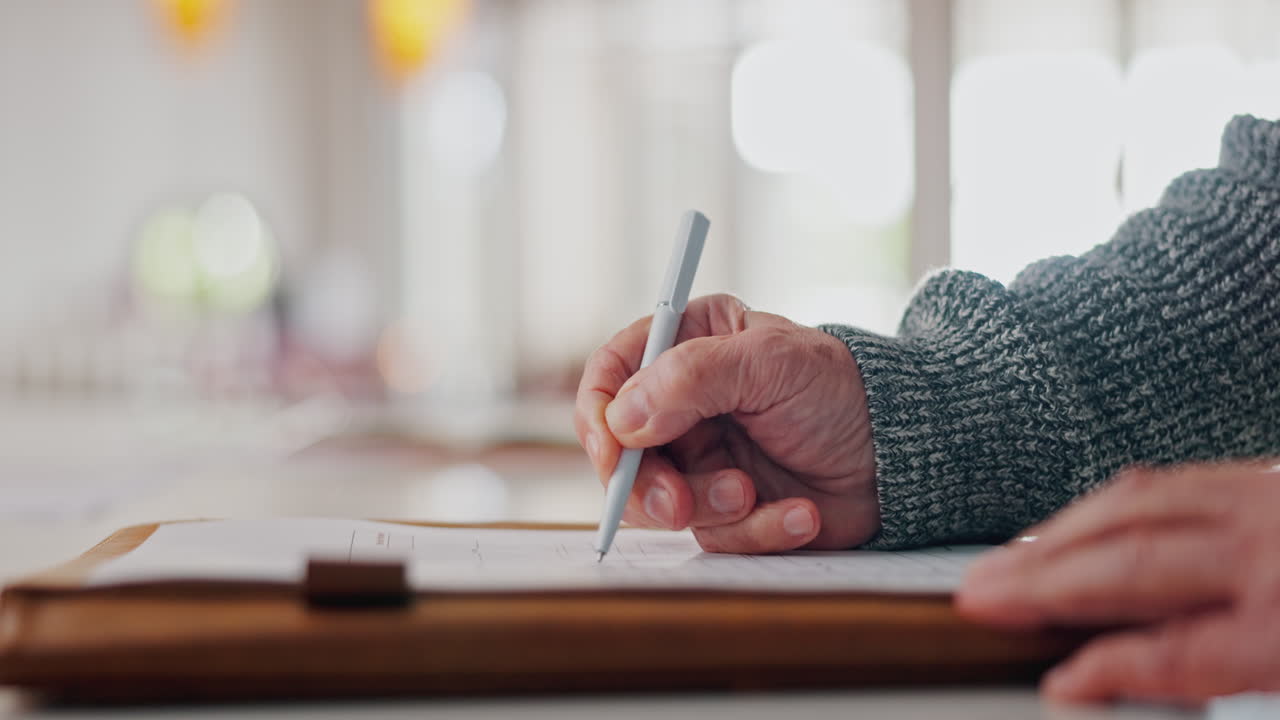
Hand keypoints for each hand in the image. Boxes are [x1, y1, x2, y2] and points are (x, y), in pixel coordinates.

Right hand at [574, 293, 878, 552]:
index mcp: (684, 345)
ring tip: (757, 496)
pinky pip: (714, 535)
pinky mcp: (728, 507)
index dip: (598, 416)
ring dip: (711, 509)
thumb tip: (621, 418)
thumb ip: (690, 377)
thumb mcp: (770, 362)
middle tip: (679, 506)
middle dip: (648, 486)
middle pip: (620, 452)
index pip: (609, 376)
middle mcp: (683, 404)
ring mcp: (702, 458)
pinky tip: (800, 515)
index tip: (612, 452)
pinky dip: (756, 531)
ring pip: (661, 502)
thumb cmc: (842, 390)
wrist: (903, 454)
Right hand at [956, 460, 1279, 704]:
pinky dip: (1110, 502)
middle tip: (979, 595)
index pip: (1171, 654)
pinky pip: (1170, 478)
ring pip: (1134, 505)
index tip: (1058, 684)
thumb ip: (1216, 672)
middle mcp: (1268, 552)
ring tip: (1006, 560)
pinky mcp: (1268, 472)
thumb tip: (1106, 676)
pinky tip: (1081, 521)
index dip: (1104, 670)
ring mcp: (1266, 501)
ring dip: (1057, 535)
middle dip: (1040, 582)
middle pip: (1130, 564)